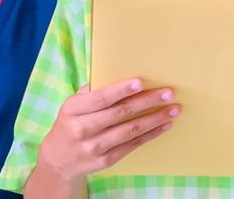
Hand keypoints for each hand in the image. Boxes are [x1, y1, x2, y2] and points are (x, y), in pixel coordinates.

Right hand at [37, 79, 180, 182]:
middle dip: (147, 101)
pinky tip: (164, 125)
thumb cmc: (72, 121)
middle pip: (120, 112)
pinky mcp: (106, 160)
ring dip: (155, 119)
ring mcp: (94, 146)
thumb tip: (124, 73)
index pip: (101, 97)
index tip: (141, 82)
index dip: (122, 90)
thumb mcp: (75, 103)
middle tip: (168, 93)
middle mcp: (83, 128)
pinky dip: (151, 134)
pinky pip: (133, 145)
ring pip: (131, 130)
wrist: (59, 158)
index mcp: (74, 109)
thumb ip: (94, 90)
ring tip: (174, 109)